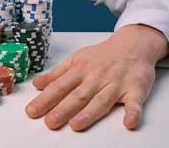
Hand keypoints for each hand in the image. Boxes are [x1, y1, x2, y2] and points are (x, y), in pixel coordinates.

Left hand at [25, 24, 168, 130]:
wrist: (133, 44)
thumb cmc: (102, 55)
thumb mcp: (76, 60)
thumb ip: (57, 74)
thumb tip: (37, 84)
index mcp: (80, 70)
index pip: (59, 87)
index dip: (45, 99)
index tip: (32, 111)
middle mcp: (96, 77)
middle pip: (78, 95)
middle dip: (63, 109)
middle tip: (50, 121)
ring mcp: (116, 83)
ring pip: (101, 100)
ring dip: (89, 113)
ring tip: (76, 125)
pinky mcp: (136, 89)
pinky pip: (135, 102)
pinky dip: (133, 112)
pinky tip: (128, 123)